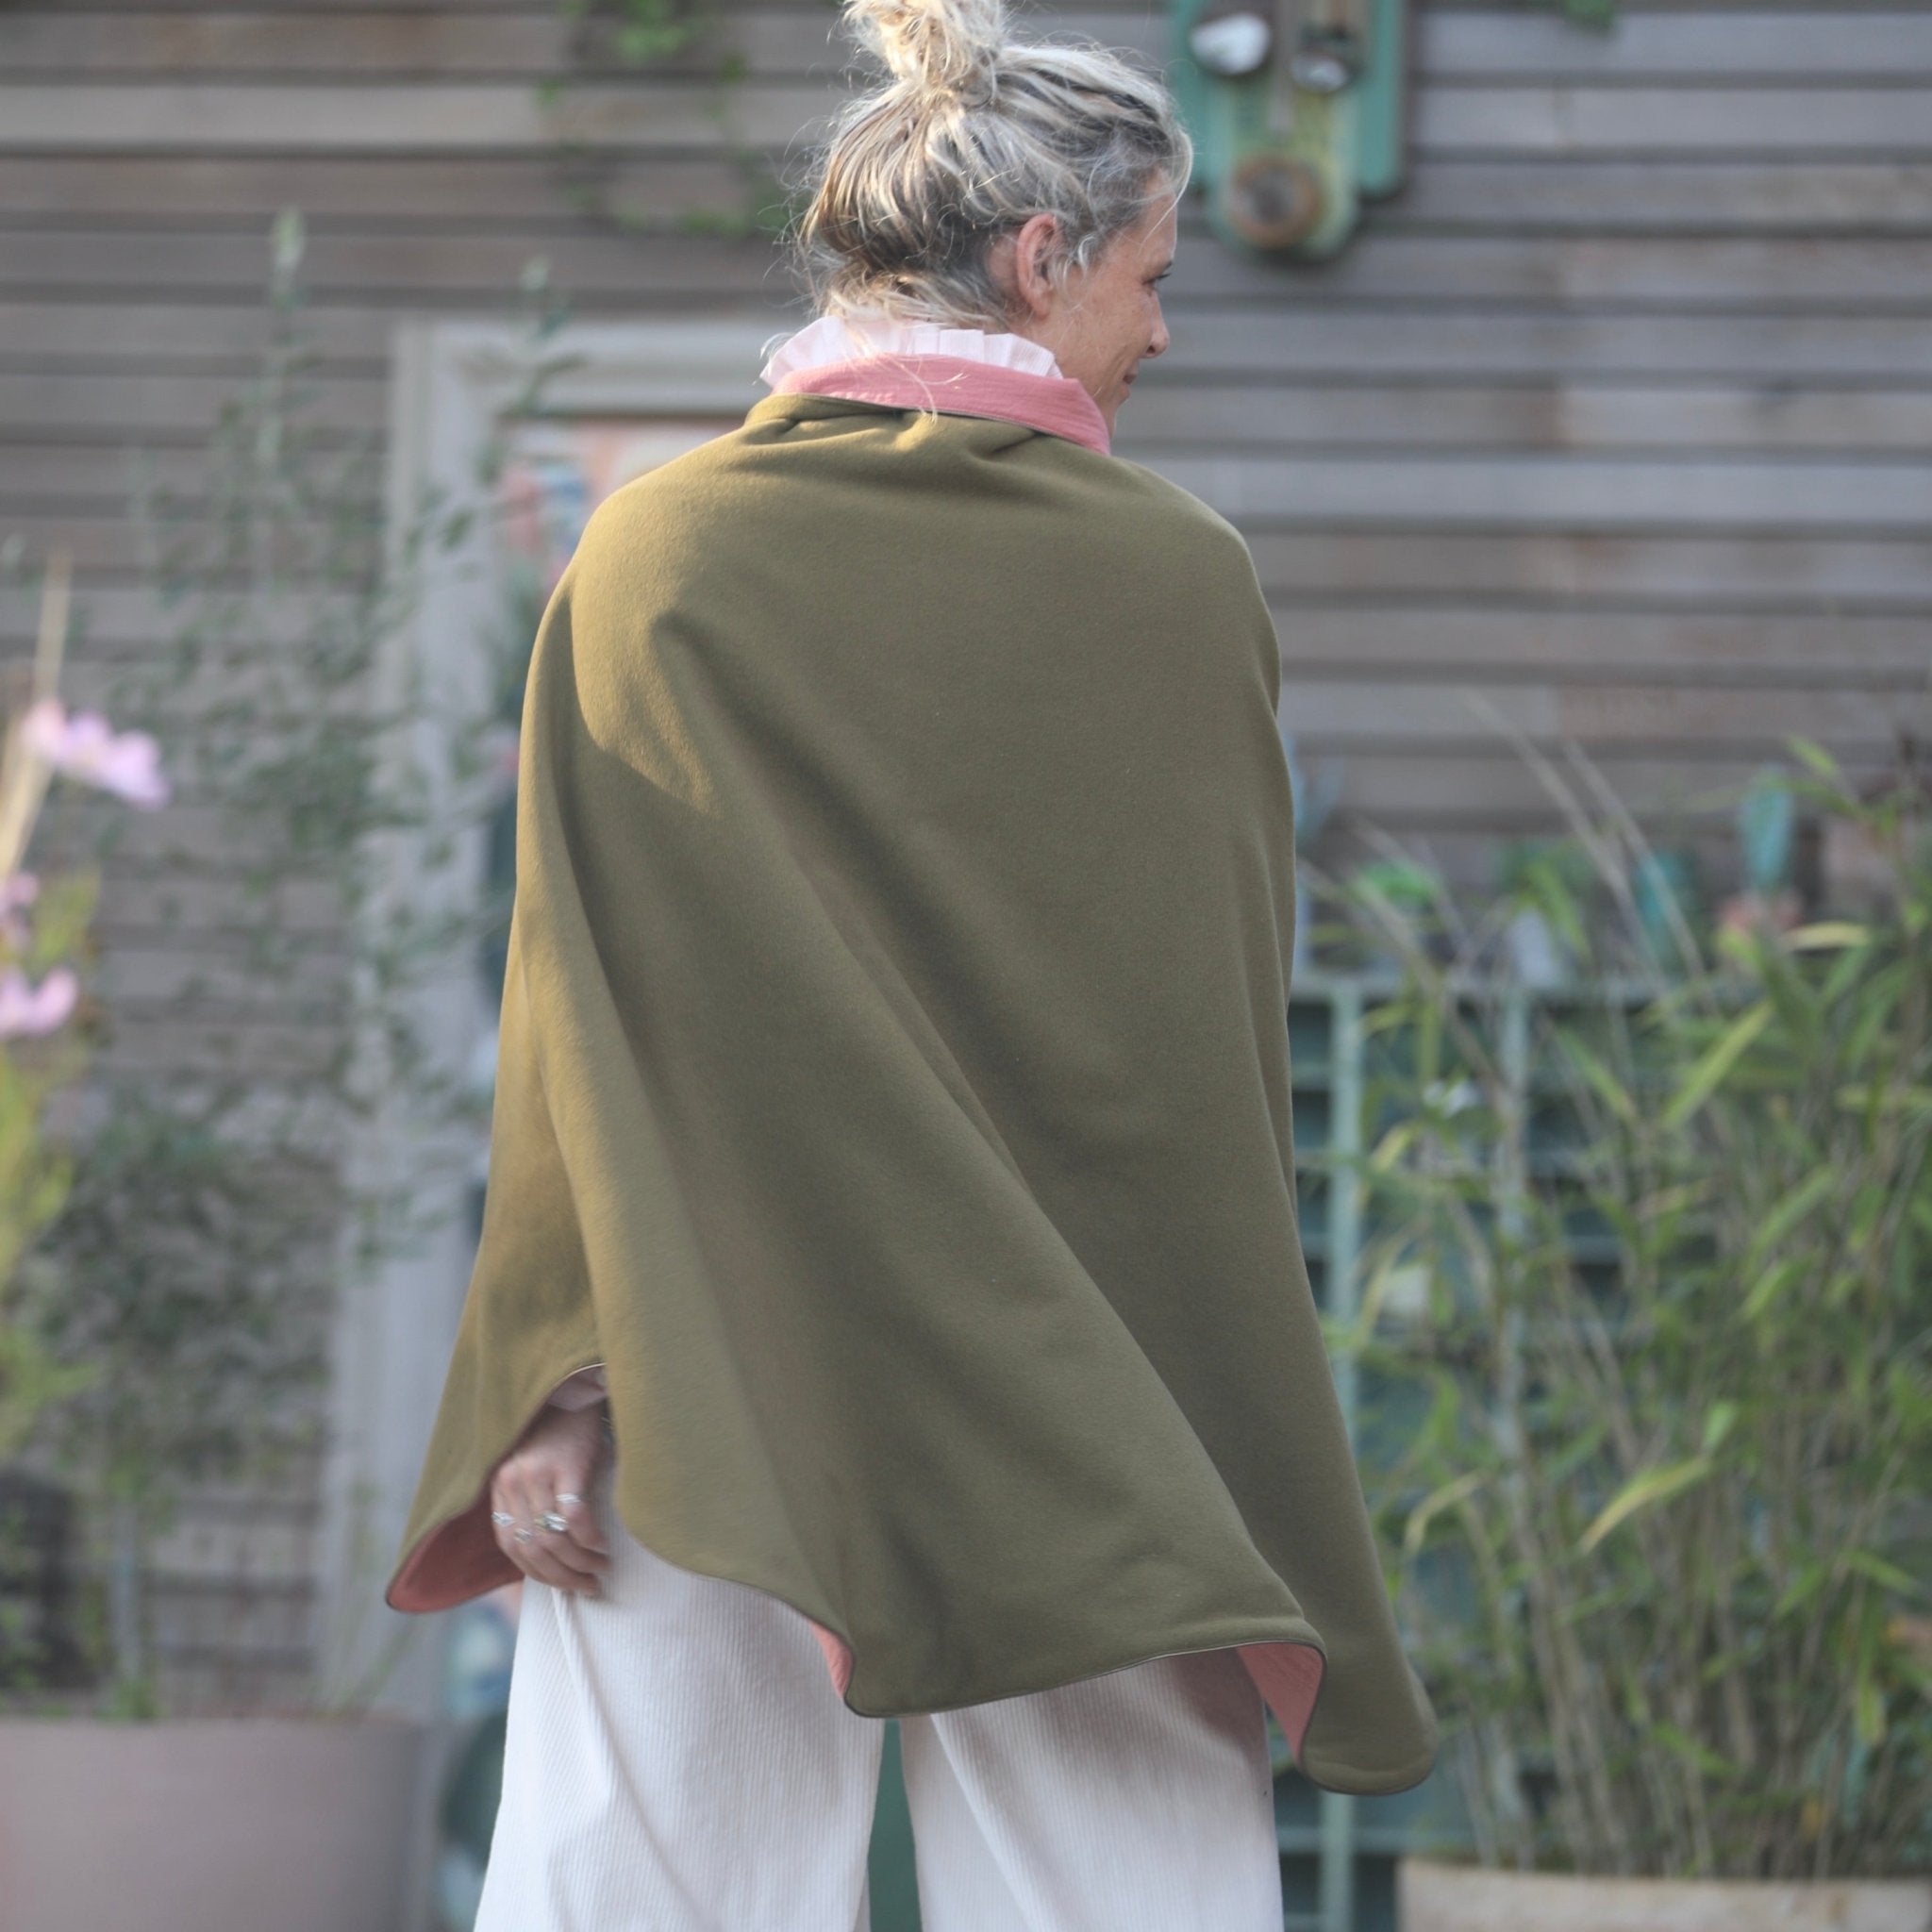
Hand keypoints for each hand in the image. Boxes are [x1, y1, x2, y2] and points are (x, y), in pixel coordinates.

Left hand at [489, 1402, 613, 1594]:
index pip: (511, 1546)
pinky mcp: (565, 1466)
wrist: (576, 1396)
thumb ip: (533, 1507)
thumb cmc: (561, 1438)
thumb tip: (552, 1557)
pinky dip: (589, 1539)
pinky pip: (574, 1516)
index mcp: (501, 1489)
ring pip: (554, 1538)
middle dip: (563, 1576)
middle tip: (589, 1586)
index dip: (538, 1573)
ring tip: (600, 1569)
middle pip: (534, 1548)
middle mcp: (512, 1483)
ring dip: (580, 1563)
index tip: (563, 1586)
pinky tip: (602, 1545)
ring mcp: (537, 1474)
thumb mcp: (537, 1473)